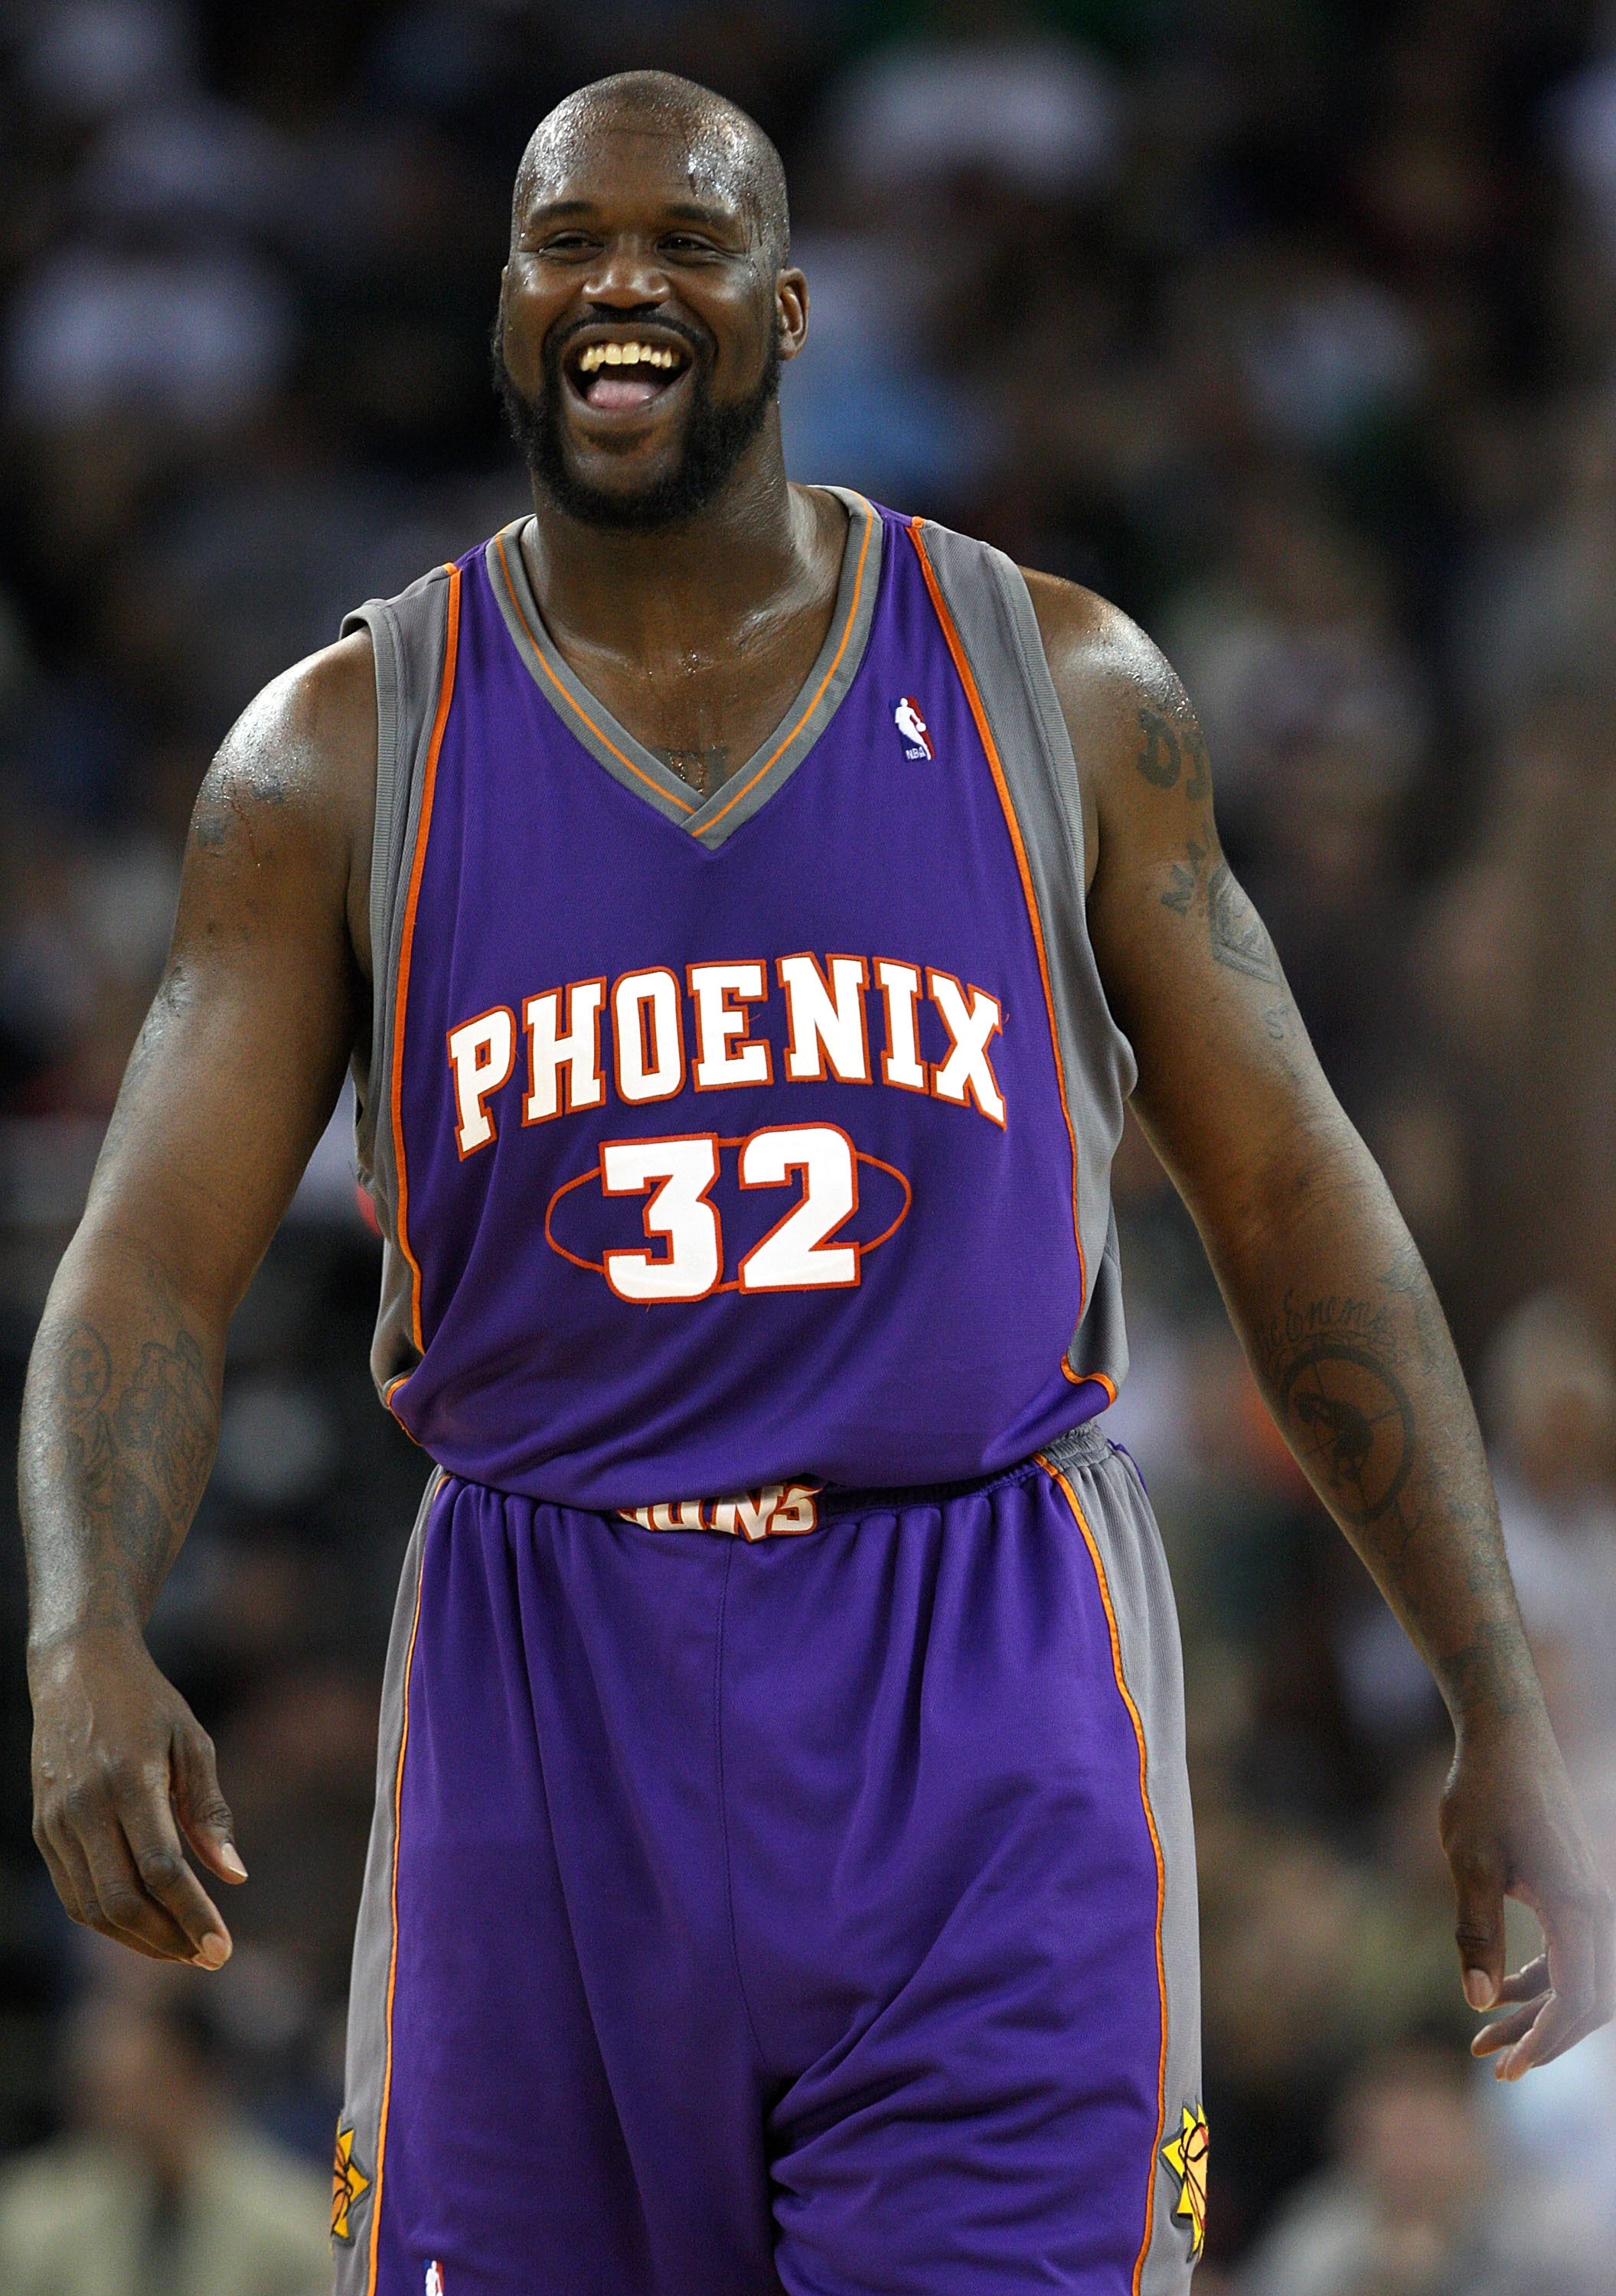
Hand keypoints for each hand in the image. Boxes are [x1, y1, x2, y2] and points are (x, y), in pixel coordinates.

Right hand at [29, 1625, 246, 1966]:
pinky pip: (73, 1893)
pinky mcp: (43, 1829)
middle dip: (168, 1939)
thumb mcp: (192, 1741)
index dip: (193, 1915)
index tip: (223, 1947)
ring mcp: (56, 1822)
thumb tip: (234, 1876)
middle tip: (208, 1957)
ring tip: (183, 1949)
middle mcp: (85, 1807)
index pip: (161, 1869)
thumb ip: (210, 1811)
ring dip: (138, 1940)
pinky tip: (146, 1925)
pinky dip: (109, 1921)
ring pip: (92, 1907)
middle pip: (121, 1900)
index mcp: (128, 1780)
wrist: (76, 1668)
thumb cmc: (147, 1703)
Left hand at [1439, 1711, 1613, 2076]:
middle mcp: (1595, 1907)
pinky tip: (1499, 1993)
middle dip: (1544, 2039)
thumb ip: (1477, 1934)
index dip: (1547, 2041)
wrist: (1505, 1734)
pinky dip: (1539, 1981)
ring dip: (1538, 2014)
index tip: (1508, 2069)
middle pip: (1588, 2000)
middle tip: (1494, 2066)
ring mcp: (1588, 1899)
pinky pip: (1569, 1953)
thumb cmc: (1484, 1793)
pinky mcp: (1573, 1890)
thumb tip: (1478, 2002)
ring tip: (1484, 2042)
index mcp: (1576, 1906)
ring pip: (1578, 1979)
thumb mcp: (1470, 1863)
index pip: (1578, 1998)